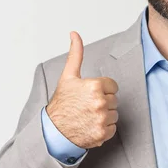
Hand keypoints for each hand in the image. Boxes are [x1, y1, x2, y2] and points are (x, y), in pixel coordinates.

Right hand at [46, 31, 118, 148]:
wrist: (53, 130)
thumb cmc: (62, 103)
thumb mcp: (68, 76)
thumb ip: (76, 54)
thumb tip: (75, 34)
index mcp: (95, 86)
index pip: (113, 86)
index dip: (102, 89)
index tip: (90, 94)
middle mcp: (100, 102)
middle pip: (114, 100)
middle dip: (103, 102)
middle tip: (87, 105)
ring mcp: (101, 119)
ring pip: (114, 114)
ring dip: (104, 115)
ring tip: (88, 115)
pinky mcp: (102, 133)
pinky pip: (112, 128)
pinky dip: (104, 129)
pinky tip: (91, 125)